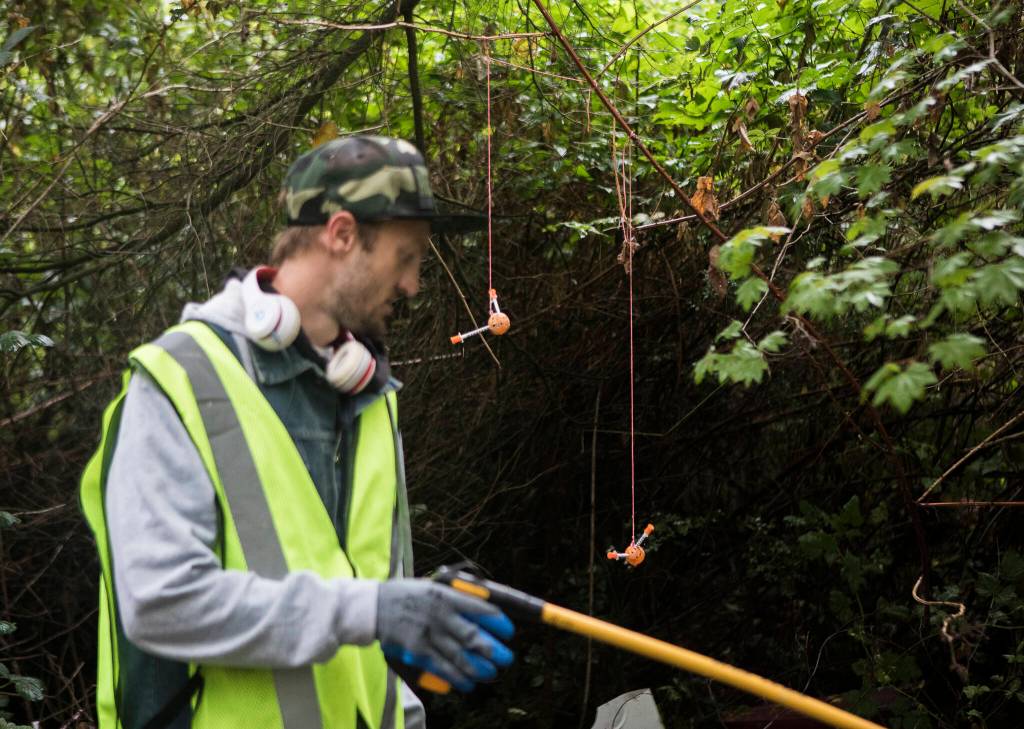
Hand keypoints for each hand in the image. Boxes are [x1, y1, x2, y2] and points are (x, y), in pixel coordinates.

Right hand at [376, 578, 513, 691]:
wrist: (374, 607)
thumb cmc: (408, 595)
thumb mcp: (434, 587)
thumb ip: (457, 597)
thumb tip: (484, 607)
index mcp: (446, 596)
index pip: (479, 608)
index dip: (497, 622)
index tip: (509, 631)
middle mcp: (439, 615)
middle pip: (473, 636)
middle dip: (493, 650)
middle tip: (506, 658)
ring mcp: (428, 635)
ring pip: (460, 657)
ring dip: (479, 668)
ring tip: (491, 674)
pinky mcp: (417, 651)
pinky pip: (442, 668)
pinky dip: (457, 678)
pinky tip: (468, 683)